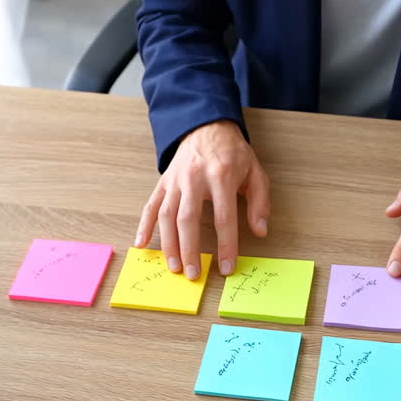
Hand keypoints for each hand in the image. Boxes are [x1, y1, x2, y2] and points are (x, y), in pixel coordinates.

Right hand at [134, 120, 269, 279]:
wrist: (206, 127)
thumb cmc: (233, 154)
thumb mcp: (255, 172)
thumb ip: (260, 202)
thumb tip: (260, 231)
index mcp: (221, 176)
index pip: (224, 217)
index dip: (225, 245)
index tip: (225, 267)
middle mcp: (195, 178)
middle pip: (189, 219)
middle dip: (190, 249)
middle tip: (193, 274)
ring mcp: (176, 180)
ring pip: (167, 215)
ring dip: (168, 244)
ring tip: (174, 267)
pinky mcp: (163, 181)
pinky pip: (151, 205)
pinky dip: (144, 225)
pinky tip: (140, 244)